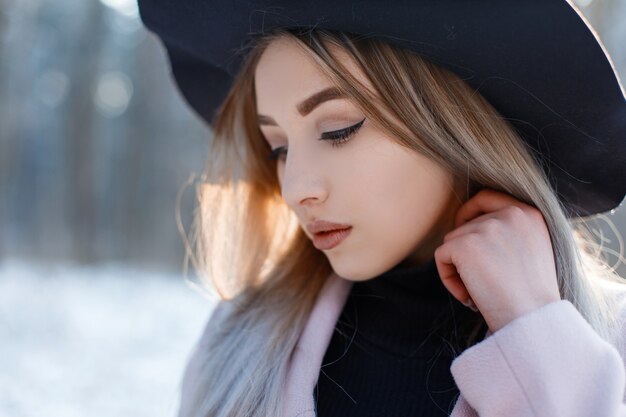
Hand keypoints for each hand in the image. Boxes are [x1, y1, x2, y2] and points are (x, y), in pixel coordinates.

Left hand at [434, 188, 560, 332]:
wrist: (533, 321)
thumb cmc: (532, 299)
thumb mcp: (532, 252)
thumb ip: (509, 233)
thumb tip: (469, 227)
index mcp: (530, 214)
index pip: (486, 197)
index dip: (469, 211)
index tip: (464, 229)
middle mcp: (510, 214)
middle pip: (465, 225)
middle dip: (467, 255)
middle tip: (485, 283)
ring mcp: (486, 227)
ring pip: (452, 243)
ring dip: (460, 270)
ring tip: (483, 293)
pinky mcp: (465, 244)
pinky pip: (442, 257)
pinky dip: (450, 279)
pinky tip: (471, 296)